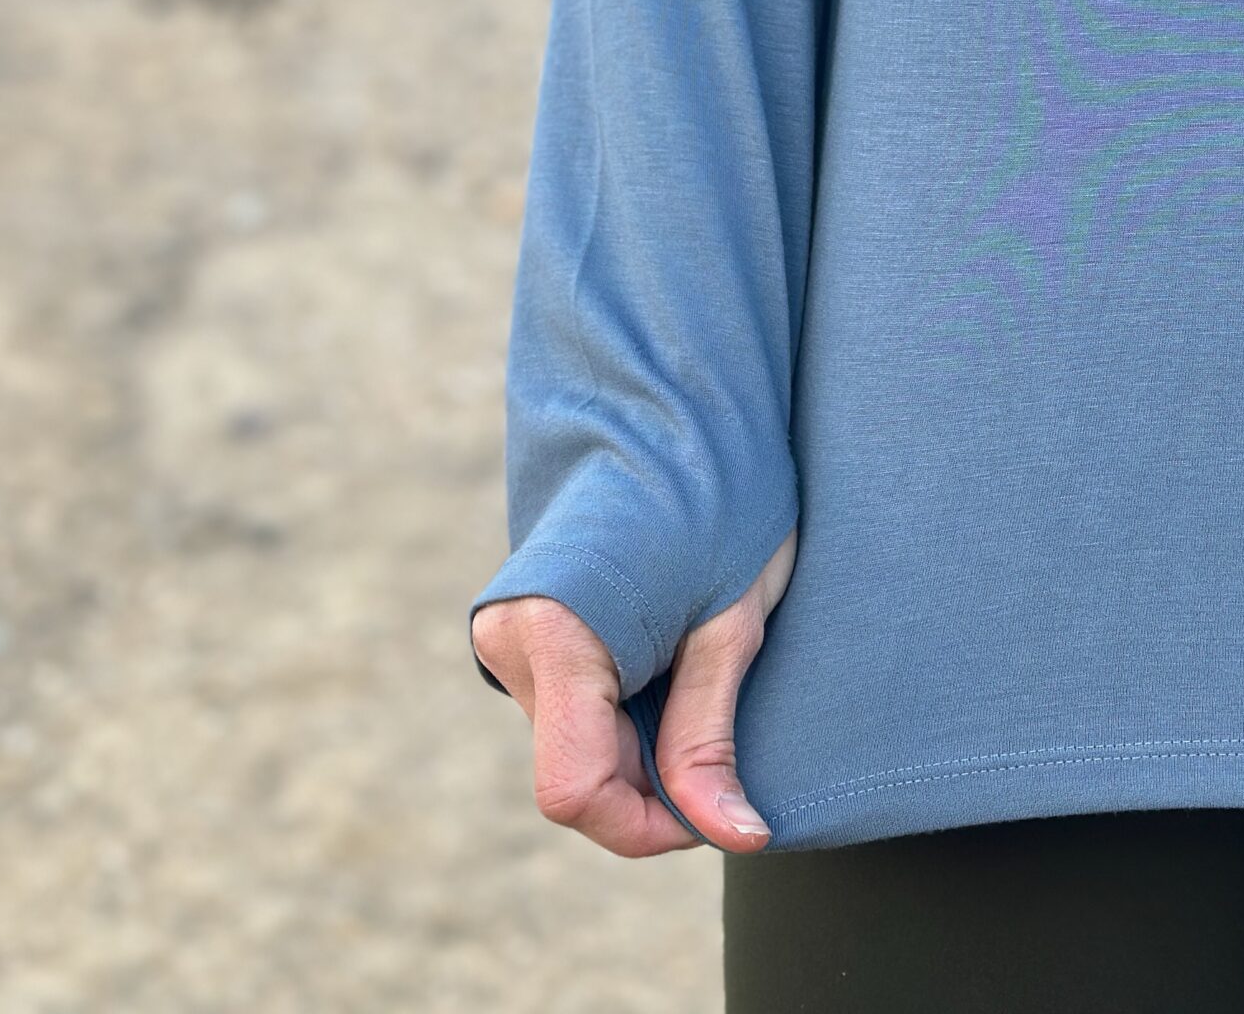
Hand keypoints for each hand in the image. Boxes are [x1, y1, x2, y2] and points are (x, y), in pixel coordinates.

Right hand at [471, 530, 798, 858]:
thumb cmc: (717, 500)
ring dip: (642, 748)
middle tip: (725, 742)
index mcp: (557, 634)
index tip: (717, 809)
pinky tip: (672, 671)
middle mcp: (512, 639)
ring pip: (576, 746)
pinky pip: (573, 709)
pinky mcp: (525, 630)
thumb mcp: (730, 627)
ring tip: (702, 682)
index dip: (648, 825)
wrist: (676, 409)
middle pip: (577, 773)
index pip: (575, 790)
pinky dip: (626, 716)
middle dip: (653, 786)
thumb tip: (733, 833)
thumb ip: (710, 737)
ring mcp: (510, 634)